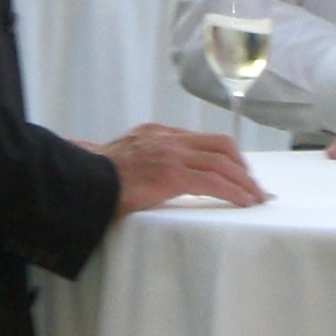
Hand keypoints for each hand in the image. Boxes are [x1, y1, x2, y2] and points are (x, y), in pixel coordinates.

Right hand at [104, 125, 269, 215]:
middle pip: (219, 145)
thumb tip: (139, 174)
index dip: (223, 155)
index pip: (200, 140)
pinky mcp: (171, 174)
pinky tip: (244, 202)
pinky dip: (233, 191)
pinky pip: (212, 181)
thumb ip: (137, 160)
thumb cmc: (93, 176)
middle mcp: (167, 139)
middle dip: (241, 165)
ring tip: (255, 197)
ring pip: (222, 162)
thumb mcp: (119, 157)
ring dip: (244, 181)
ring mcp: (170, 154)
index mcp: (156, 134)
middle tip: (251, 185)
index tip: (235, 170)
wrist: (80, 179)